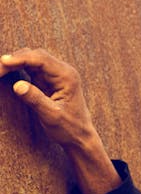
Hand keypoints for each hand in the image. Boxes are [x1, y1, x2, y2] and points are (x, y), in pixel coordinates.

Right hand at [1, 47, 119, 193]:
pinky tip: (5, 73)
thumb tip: (18, 85)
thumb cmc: (70, 128)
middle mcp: (62, 71)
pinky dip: (17, 69)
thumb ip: (36, 100)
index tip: (3, 62)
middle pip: (34, 56)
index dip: (20, 58)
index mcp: (67, 76)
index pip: (41, 59)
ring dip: (14, 63)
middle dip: (14, 60)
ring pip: (30, 60)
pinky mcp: (47, 80)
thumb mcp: (52, 116)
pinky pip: (30, 68)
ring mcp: (54, 74)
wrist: (79, 137)